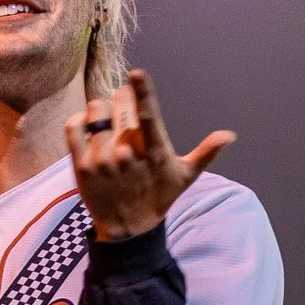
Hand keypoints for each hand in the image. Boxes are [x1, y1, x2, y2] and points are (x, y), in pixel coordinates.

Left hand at [65, 67, 233, 242]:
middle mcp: (126, 154)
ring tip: (107, 123)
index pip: (148, 116)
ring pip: (95, 111)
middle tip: (124, 110)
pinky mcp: (81, 167)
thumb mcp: (185, 177)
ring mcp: (102, 160)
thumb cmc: (159, 197)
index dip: (143, 92)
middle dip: (122, 99)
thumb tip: (230, 135)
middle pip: (119, 104)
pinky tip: (88, 126)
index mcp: (153, 152)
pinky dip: (79, 120)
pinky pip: (74, 127)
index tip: (137, 73)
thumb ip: (206, 153)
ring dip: (101, 110)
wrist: (129, 231)